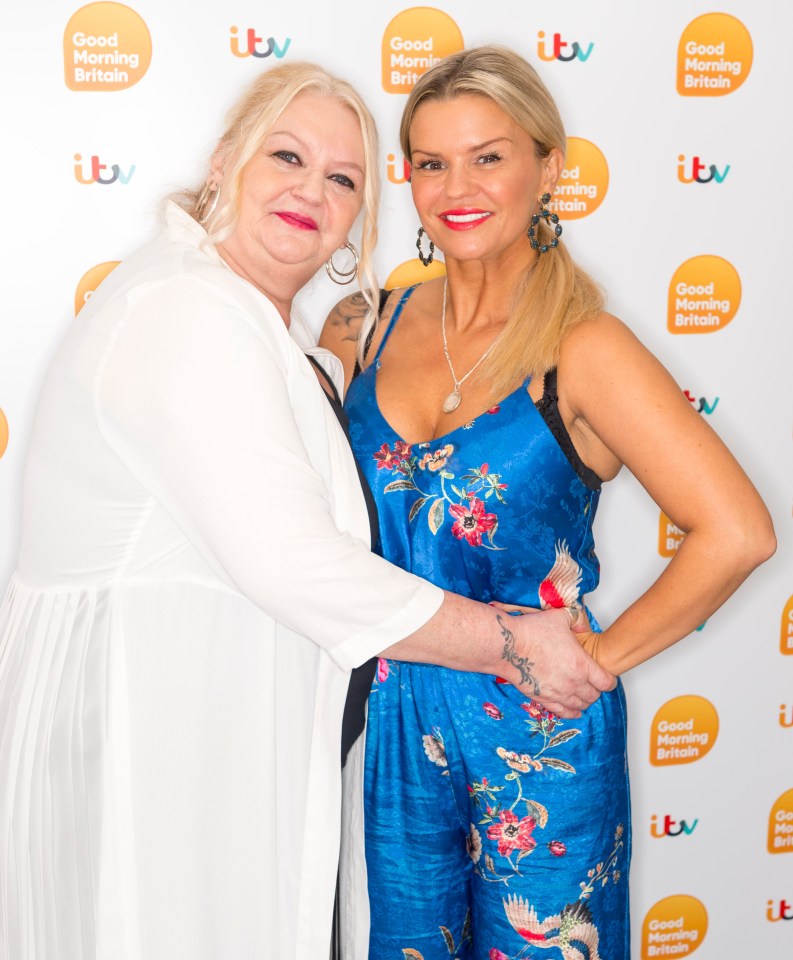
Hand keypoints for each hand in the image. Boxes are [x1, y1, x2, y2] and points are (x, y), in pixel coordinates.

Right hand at [489, 605, 615, 718]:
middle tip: (592, 683)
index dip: (609, 680)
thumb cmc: (532, 631)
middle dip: (595, 689)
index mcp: (582, 665)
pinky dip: (571, 712)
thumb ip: (576, 620)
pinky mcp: (544, 699)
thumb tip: (582, 625)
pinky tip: (573, 710)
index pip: (606, 682)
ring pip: (580, 706)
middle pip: (594, 696)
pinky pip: (564, 713)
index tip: (607, 678)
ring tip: (581, 694)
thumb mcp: (560, 617)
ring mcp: (558, 693)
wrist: (508, 646)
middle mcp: (573, 683)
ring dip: (583, 701)